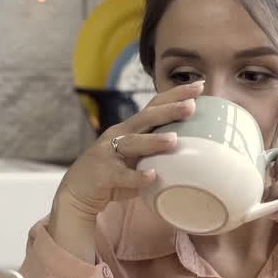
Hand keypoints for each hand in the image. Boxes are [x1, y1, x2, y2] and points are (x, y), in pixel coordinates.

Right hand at [52, 81, 202, 221]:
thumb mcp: (137, 158)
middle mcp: (119, 135)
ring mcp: (108, 153)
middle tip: (192, 105)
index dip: (175, 95)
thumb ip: (158, 152)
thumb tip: (195, 150)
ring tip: (173, 139)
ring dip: (153, 141)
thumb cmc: (114, 174)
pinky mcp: (102, 174)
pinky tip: (151, 176)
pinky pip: (121, 175)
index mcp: (130, 129)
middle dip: (168, 110)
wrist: (78, 192)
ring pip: (132, 143)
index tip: (199, 86)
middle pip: (145, 118)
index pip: (154, 106)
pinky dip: (136, 176)